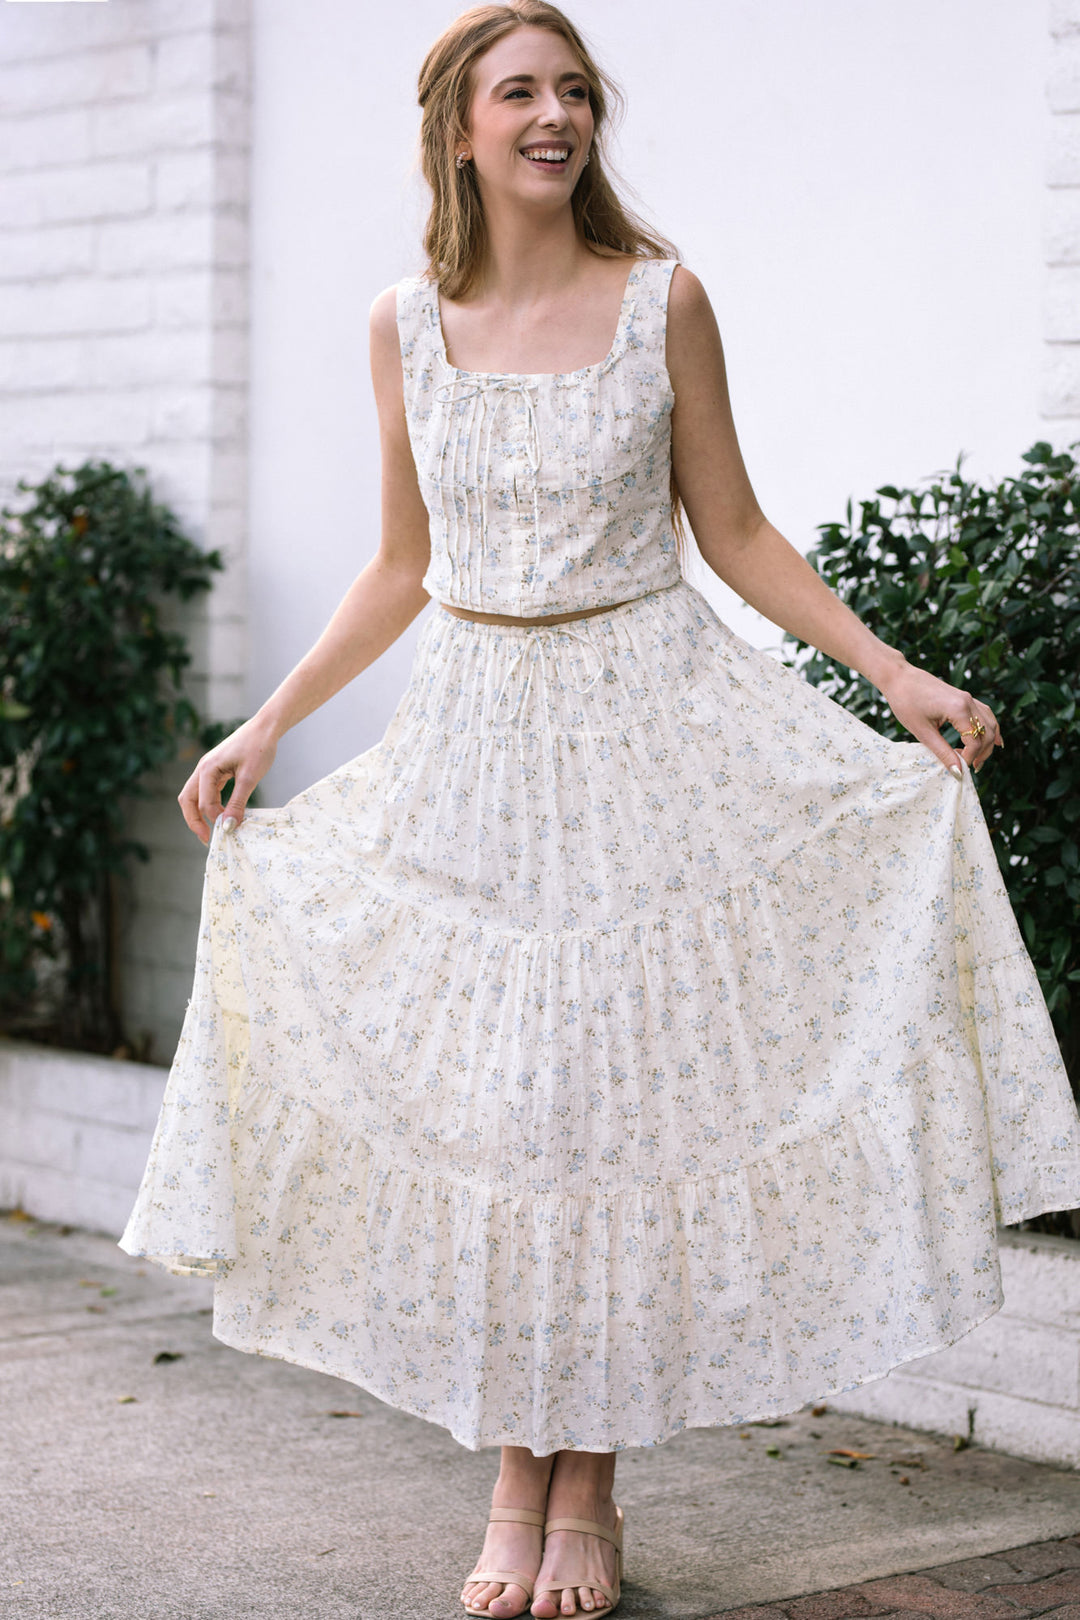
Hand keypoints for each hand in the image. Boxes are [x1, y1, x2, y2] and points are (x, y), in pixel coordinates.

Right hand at [177, 717, 278, 844]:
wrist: (266, 727)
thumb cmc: (258, 748)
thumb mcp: (249, 778)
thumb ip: (237, 802)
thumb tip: (229, 825)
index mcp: (207, 769)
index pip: (204, 803)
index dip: (215, 820)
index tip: (229, 832)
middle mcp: (203, 768)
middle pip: (187, 800)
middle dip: (194, 821)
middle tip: (207, 839)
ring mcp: (208, 768)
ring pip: (195, 796)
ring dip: (201, 813)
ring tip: (215, 829)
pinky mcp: (217, 769)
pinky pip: (207, 790)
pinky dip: (211, 803)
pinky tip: (223, 813)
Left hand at [878, 660, 1002, 775]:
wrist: (899, 677)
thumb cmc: (905, 702)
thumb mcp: (922, 732)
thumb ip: (942, 752)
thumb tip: (957, 772)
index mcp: (958, 709)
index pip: (975, 741)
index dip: (970, 757)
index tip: (959, 768)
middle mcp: (968, 701)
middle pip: (987, 733)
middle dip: (982, 753)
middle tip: (972, 768)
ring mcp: (968, 698)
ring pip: (989, 723)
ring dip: (987, 743)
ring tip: (978, 759)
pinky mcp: (964, 697)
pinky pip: (984, 714)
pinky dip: (989, 728)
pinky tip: (993, 740)